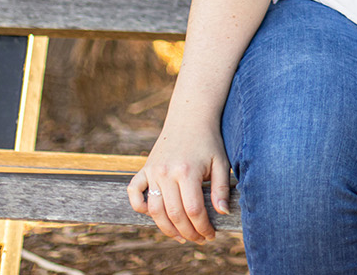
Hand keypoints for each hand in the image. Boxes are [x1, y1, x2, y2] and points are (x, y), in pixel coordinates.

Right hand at [127, 117, 231, 243]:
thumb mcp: (221, 162)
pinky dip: (140, 207)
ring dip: (167, 228)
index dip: (202, 227)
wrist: (190, 117)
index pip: (193, 210)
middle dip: (187, 232)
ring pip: (154, 210)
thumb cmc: (208, 141)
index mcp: (187, 171)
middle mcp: (166, 172)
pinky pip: (133, 193)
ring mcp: (152, 171)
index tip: (211, 235)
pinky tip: (156, 215)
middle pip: (173, 214)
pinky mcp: (144, 169)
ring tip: (182, 236)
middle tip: (199, 239)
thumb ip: (221, 189)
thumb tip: (222, 213)